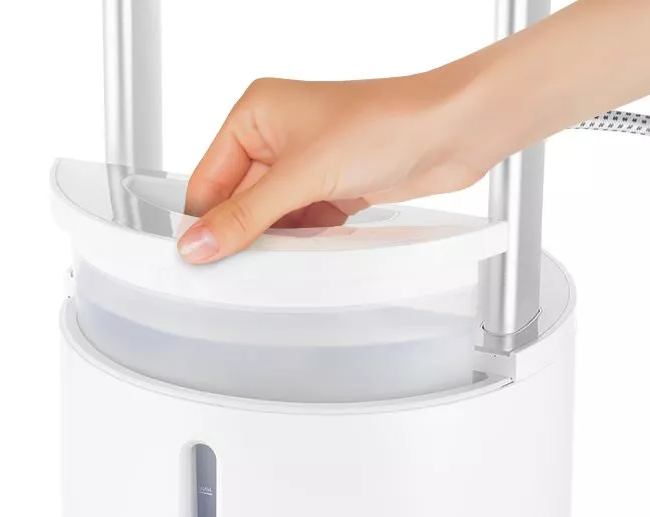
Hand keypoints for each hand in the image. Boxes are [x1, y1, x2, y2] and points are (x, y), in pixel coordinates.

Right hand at [177, 71, 486, 263]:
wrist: (452, 132)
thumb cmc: (386, 123)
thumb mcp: (303, 176)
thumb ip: (247, 216)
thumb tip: (198, 243)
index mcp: (255, 114)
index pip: (208, 180)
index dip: (204, 222)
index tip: (200, 261)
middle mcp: (276, 135)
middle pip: (239, 203)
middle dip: (246, 235)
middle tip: (243, 269)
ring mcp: (306, 163)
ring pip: (272, 218)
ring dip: (278, 241)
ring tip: (289, 254)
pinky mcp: (332, 186)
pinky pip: (303, 224)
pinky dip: (305, 241)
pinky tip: (315, 248)